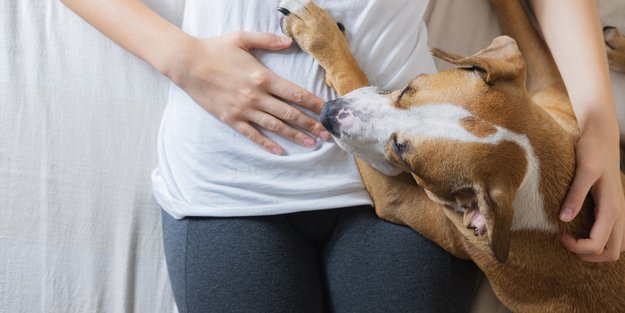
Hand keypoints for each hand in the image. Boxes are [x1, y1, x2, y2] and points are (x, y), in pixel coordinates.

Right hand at [166, 31, 329, 154]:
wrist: (187, 64)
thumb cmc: (215, 49)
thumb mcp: (242, 38)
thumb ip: (268, 40)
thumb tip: (289, 41)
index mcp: (262, 77)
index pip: (295, 93)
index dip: (314, 103)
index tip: (327, 111)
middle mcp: (256, 97)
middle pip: (290, 114)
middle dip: (311, 124)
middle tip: (328, 134)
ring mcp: (244, 110)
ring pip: (275, 126)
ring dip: (295, 136)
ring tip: (312, 144)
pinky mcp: (231, 119)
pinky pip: (253, 135)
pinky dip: (268, 144)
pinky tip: (281, 151)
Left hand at [559, 123, 624, 261]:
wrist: (601, 136)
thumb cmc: (591, 150)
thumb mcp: (582, 170)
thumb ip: (575, 195)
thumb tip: (564, 220)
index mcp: (612, 208)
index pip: (598, 244)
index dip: (577, 247)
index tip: (559, 235)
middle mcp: (620, 213)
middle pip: (611, 253)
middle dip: (587, 254)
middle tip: (565, 240)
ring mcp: (619, 212)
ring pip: (615, 246)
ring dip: (595, 250)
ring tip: (573, 238)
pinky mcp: (614, 208)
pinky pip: (613, 235)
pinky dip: (600, 241)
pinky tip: (581, 230)